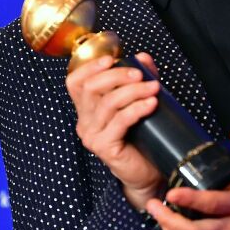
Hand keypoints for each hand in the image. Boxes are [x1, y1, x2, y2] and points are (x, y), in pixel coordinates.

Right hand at [65, 52, 163, 208]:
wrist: (147, 172)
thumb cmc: (142, 137)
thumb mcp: (139, 101)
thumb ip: (139, 79)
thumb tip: (142, 57)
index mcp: (87, 109)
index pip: (75, 82)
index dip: (90, 67)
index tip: (111, 59)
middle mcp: (85, 122)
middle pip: (91, 88)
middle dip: (117, 76)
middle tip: (140, 74)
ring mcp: (93, 136)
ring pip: (108, 103)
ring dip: (133, 91)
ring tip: (154, 88)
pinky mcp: (105, 148)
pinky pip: (120, 121)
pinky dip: (137, 108)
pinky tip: (151, 103)